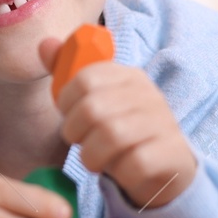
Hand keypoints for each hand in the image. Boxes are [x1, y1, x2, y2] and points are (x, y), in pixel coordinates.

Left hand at [40, 37, 196, 209]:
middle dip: (76, 133)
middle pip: (92, 109)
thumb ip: (67, 72)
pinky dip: (120, 173)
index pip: (84, 79)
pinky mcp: (173, 153)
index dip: (67, 103)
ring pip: (111, 137)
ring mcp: (164, 122)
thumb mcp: (93, 99)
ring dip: (93, 156)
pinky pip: (134, 164)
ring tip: (97, 159)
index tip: (71, 117)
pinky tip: (124, 171)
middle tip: (83, 142)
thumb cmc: (120, 130)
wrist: (165, 165)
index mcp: (128, 76)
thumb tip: (44, 44)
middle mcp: (148, 94)